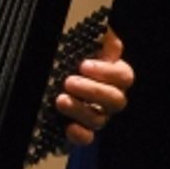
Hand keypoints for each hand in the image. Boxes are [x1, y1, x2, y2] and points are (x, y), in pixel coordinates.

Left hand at [55, 27, 133, 145]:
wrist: (46, 83)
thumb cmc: (68, 60)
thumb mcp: (79, 44)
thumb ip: (96, 38)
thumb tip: (107, 30)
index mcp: (111, 75)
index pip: (124, 76)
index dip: (107, 72)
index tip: (84, 65)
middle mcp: (108, 98)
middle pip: (115, 100)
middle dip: (93, 90)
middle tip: (69, 81)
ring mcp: (97, 115)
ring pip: (99, 119)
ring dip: (80, 110)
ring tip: (60, 99)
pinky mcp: (82, 130)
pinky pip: (87, 138)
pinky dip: (80, 134)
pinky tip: (69, 127)